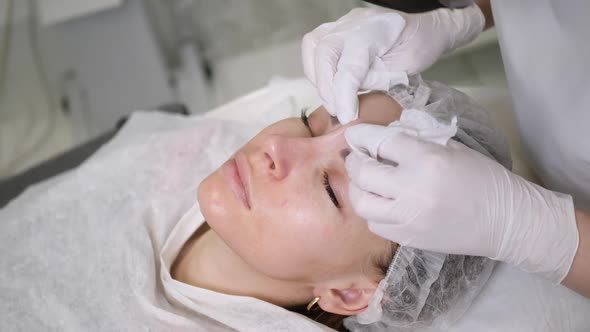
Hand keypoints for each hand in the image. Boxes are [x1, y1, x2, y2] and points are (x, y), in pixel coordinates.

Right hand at [302, 6, 483, 123]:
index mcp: (376, 31)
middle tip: (338, 111)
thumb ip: (374, 82)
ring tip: (334, 98)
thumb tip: (346, 102)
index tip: (345, 117)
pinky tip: (331, 84)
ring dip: (318, 78)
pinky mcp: (333, 29)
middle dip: (326, 88)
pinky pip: (314, 47)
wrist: (421, 28)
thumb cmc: (418, 47)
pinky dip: (317, 70)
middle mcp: (353, 23)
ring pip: (313, 47)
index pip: (350, 66)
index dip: (344, 95)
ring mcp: (341, 23)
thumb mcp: (403, 70)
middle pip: (324, 53)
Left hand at [344, 123, 578, 282]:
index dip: (361, 136)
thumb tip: (383, 137)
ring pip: (362, 203)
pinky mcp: (409, 239)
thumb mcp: (452, 148)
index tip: (354, 134)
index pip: (381, 142)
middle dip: (354, 162)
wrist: (506, 221)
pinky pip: (374, 224)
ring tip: (367, 181)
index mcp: (428, 160)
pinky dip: (372, 211)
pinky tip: (381, 202)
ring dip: (358, 188)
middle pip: (363, 173)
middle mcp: (413, 189)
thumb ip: (416, 141)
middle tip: (357, 157)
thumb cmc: (483, 178)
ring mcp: (409, 218)